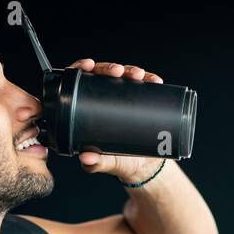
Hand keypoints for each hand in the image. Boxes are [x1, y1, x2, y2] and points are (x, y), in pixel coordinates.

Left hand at [67, 58, 169, 183]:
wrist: (145, 167)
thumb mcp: (106, 163)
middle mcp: (105, 99)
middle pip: (103, 74)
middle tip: (119, 71)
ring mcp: (125, 98)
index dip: (81, 68)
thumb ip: (95, 163)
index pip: (80, 82)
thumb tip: (85, 158)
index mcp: (89, 108)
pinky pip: (146, 85)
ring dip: (131, 70)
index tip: (88, 65)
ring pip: (125, 76)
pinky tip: (153, 80)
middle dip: (110, 67)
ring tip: (139, 75)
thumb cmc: (120, 162)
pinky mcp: (142, 100)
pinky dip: (150, 79)